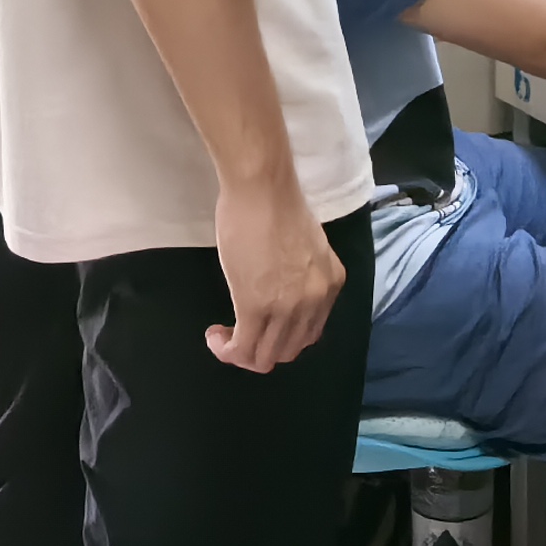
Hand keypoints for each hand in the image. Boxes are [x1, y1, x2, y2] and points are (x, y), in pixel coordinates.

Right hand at [209, 176, 342, 371]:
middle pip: (289, 350)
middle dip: (262, 350)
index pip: (309, 332)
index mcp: (330, 284)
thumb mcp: (307, 247)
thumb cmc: (276, 204)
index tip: (261, 325)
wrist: (261, 189)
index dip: (282, 337)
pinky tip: (214, 336)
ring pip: (265, 357)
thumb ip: (301, 274)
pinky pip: (242, 348)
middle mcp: (315, 301)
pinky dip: (226, 350)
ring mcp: (287, 307)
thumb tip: (281, 289)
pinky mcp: (255, 307)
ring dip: (241, 354)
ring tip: (223, 337)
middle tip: (238, 333)